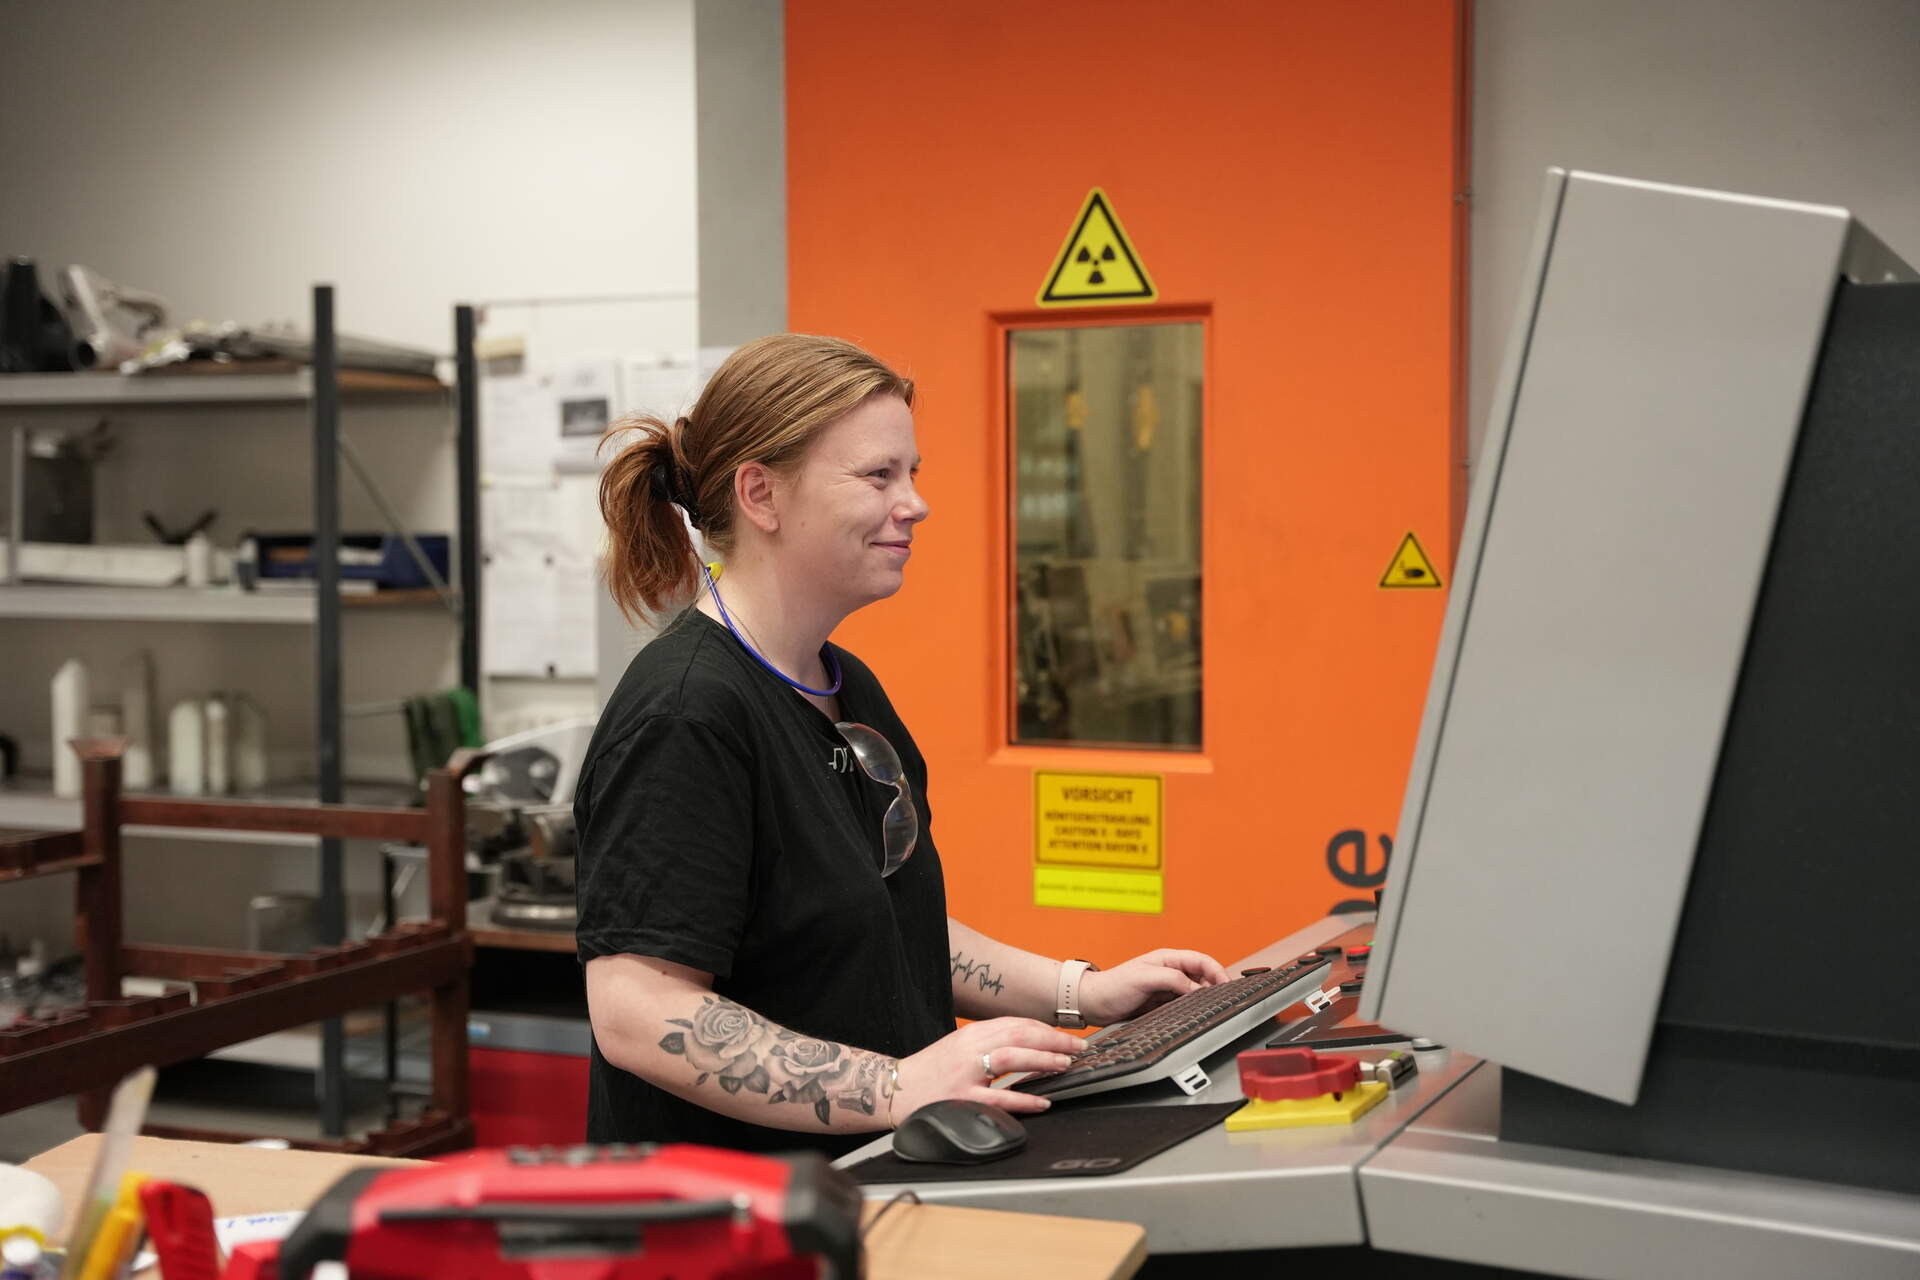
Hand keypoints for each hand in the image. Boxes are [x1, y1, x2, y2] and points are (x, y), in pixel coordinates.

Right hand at [895, 1017, 1084, 1120]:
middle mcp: (970, 1047)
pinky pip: (999, 1098)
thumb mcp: (959, 1048)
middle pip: (1019, 1034)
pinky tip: (1042, 1101)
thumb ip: (988, 1044)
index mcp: (971, 1034)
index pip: (1016, 1023)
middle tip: (1078, 1047)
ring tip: (1065, 1064)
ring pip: (1012, 1057)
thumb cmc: (929, 1071)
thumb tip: (1026, 1047)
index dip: (1045, 1028)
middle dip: (1053, 1039)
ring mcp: (966, 1072)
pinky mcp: (961, 1097)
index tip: (1067, 1035)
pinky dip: (1024, 1099)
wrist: (892, 1089)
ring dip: (1043, 1059)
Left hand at [1078, 948, 1230, 1025]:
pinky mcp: (1161, 1003)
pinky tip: (1195, 1016)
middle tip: (1222, 1001)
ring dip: (1204, 999)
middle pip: (1202, 977)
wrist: (1093, 1003)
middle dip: (1214, 986)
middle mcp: (1170, 972)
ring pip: (1195, 992)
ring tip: (1211, 1009)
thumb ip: (1171, 979)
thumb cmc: (1113, 986)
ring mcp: (1166, 988)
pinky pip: (1184, 1005)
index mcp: (1168, 959)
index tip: (1227, 985)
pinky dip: (1192, 1009)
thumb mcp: (1144, 978)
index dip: (1217, 971)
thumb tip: (1196, 988)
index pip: (1201, 961)